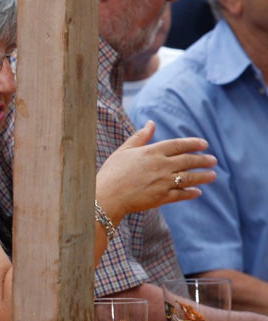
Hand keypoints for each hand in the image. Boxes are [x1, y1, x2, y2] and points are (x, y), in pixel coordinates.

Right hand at [96, 121, 215, 223]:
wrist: (107, 195)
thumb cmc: (112, 171)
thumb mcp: (124, 150)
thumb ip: (140, 137)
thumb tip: (151, 123)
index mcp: (151, 152)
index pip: (178, 145)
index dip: (192, 143)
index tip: (204, 144)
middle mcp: (161, 165)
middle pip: (187, 160)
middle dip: (202, 160)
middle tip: (213, 160)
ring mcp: (163, 182)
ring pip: (189, 177)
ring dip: (202, 176)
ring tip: (213, 175)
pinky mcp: (162, 197)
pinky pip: (181, 194)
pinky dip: (191, 193)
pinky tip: (197, 192)